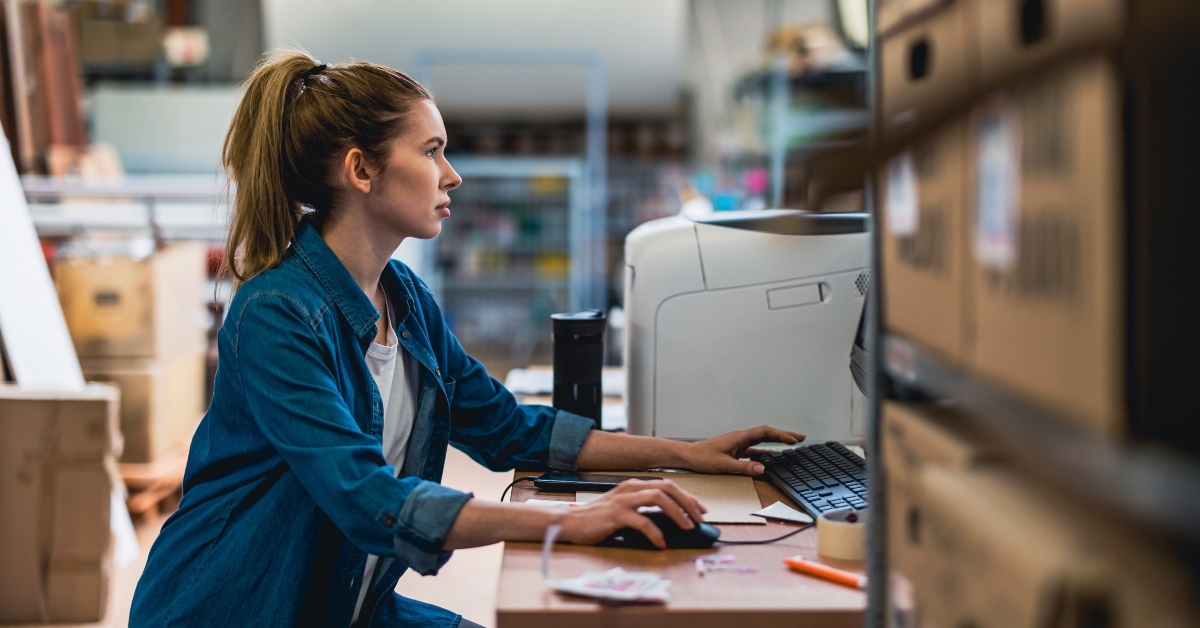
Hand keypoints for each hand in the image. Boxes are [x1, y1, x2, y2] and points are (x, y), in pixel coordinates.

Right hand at [555, 479, 707, 549]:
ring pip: (658, 499)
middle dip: (687, 502)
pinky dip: (655, 533)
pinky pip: (642, 521)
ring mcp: (623, 500)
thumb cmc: (597, 519)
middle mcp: (630, 489)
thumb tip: (670, 520)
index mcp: (634, 486)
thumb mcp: (624, 509)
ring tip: (687, 527)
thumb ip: (643, 509)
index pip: (667, 485)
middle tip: (699, 519)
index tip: (700, 509)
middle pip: (667, 488)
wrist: (570, 523)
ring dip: (677, 513)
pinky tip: (661, 543)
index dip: (686, 497)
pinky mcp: (615, 515)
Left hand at [679, 425, 805, 475]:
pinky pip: (755, 450)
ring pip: (762, 441)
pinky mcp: (736, 451)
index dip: (780, 435)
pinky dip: (766, 452)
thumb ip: (743, 467)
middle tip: (801, 438)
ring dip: (777, 442)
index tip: (793, 440)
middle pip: (767, 434)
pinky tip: (773, 456)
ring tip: (792, 444)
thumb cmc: (702, 457)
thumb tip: (762, 468)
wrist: (688, 456)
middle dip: (784, 435)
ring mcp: (739, 445)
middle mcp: (741, 438)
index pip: (764, 433)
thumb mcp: (724, 464)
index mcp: (739, 437)